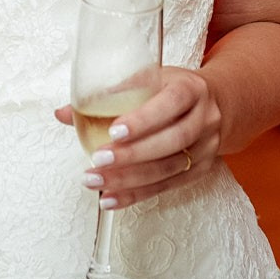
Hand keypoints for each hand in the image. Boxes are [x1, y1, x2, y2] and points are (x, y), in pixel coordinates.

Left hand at [54, 65, 221, 208]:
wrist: (217, 105)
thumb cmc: (171, 88)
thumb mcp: (149, 79)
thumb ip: (108, 93)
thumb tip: (63, 113)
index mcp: (191, 89)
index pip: (170, 104)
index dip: (143, 120)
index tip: (113, 131)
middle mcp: (204, 119)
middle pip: (171, 141)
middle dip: (132, 155)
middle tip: (96, 161)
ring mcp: (206, 148)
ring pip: (169, 168)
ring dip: (129, 179)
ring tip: (95, 182)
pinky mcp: (201, 171)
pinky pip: (168, 187)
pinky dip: (136, 195)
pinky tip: (110, 198)